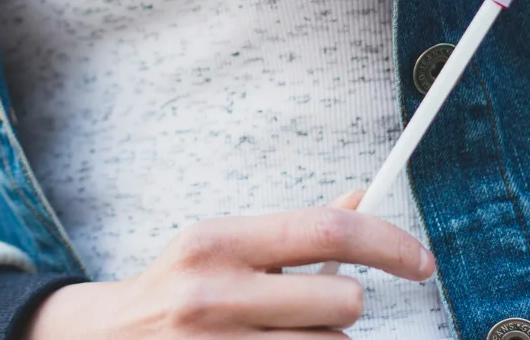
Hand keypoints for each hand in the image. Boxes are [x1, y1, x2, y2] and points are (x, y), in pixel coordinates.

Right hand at [24, 192, 433, 338]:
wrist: (110, 339)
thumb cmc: (175, 289)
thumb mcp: (220, 245)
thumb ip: (290, 231)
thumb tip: (360, 204)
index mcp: (217, 242)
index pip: (329, 234)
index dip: (389, 245)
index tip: (420, 260)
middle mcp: (216, 295)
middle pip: (344, 302)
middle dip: (342, 304)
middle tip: (313, 304)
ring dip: (320, 339)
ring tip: (279, 332)